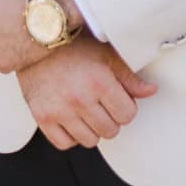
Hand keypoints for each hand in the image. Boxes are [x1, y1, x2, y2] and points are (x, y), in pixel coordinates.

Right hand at [18, 36, 157, 149]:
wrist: (34, 40)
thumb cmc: (72, 44)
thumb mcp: (105, 54)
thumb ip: (129, 76)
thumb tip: (151, 91)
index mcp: (99, 81)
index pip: (127, 115)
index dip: (125, 107)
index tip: (116, 98)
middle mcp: (79, 98)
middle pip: (111, 131)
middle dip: (110, 118)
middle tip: (100, 103)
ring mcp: (59, 110)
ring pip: (90, 141)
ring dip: (92, 128)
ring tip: (86, 110)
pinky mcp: (42, 117)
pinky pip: (65, 144)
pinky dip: (71, 135)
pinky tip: (71, 118)